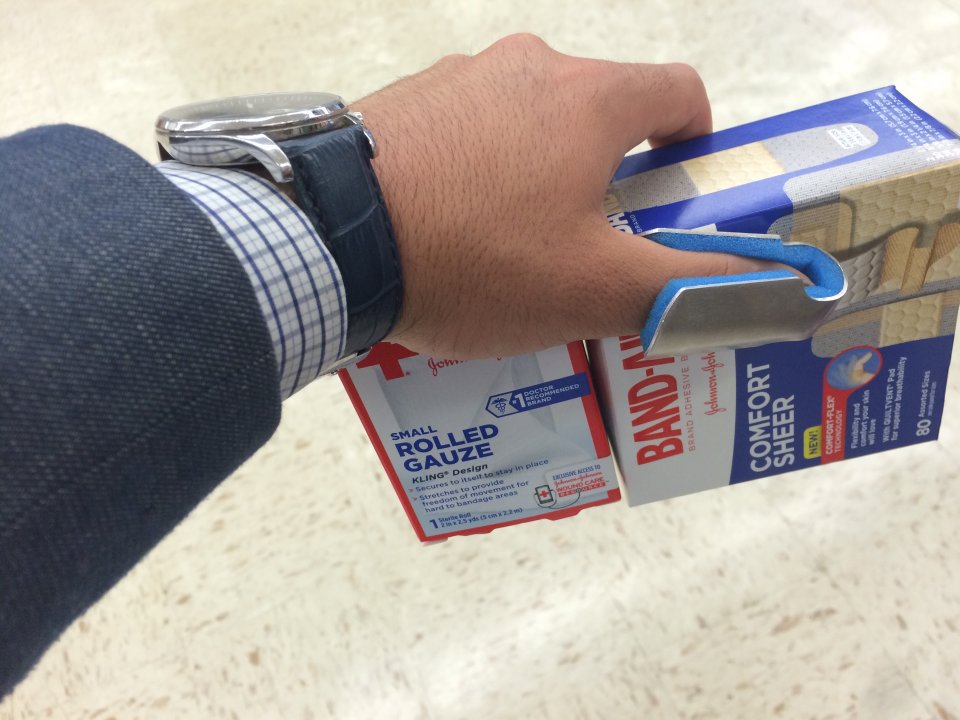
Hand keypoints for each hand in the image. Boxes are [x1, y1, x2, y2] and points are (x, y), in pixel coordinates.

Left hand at [356, 34, 774, 358]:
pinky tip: (450, 229)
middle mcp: (528, 66)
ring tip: (511, 247)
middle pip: (599, 110)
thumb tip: (772, 285)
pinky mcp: (403, 102)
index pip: (678, 92)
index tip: (681, 188)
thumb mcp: (595, 286)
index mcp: (590, 98)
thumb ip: (689, 285)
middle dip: (610, 171)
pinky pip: (466, 132)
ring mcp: (458, 76)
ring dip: (538, 172)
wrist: (330, 236)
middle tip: (591, 241)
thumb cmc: (478, 256)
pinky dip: (477, 171)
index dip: (696, 139)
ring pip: (528, 121)